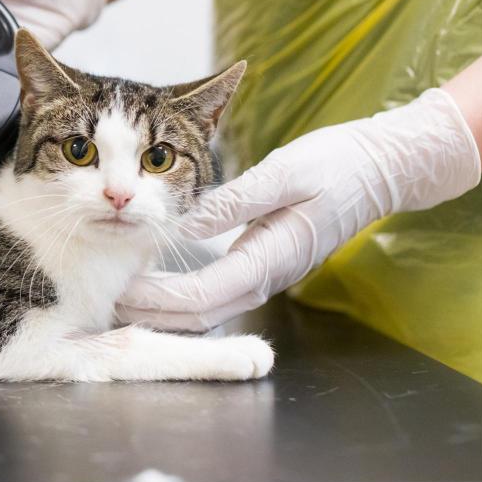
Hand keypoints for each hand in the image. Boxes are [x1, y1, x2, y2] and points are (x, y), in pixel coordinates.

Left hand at [119, 89, 481, 331]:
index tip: (118, 287)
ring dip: (161, 307)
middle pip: (197, 315)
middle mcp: (265, 278)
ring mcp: (264, 277)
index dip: (157, 297)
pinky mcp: (260, 267)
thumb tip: (187, 224)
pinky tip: (151, 280)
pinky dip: (178, 294)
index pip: (202, 295)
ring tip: (116, 290)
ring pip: (204, 310)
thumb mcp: (282, 173)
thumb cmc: (334, 166)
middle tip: (103, 296)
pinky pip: (214, 293)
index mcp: (269, 259)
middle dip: (149, 311)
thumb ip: (234, 201)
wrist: (378, 171)